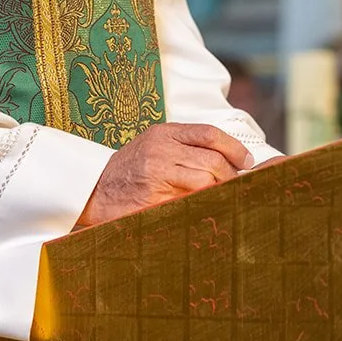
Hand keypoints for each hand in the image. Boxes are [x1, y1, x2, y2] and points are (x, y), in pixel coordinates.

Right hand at [75, 123, 253, 227]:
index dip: (233, 148)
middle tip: (236, 185)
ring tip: (221, 197)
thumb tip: (229, 160)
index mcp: (164, 133)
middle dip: (230, 175)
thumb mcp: (156, 145)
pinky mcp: (153, 198)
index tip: (246, 161)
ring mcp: (156, 174)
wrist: (95, 190)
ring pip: (204, 182)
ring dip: (218, 191)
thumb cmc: (131, 169)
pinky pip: (189, 201)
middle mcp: (161, 150)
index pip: (209, 133)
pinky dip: (202, 205)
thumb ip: (186, 146)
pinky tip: (204, 208)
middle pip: (212, 160)